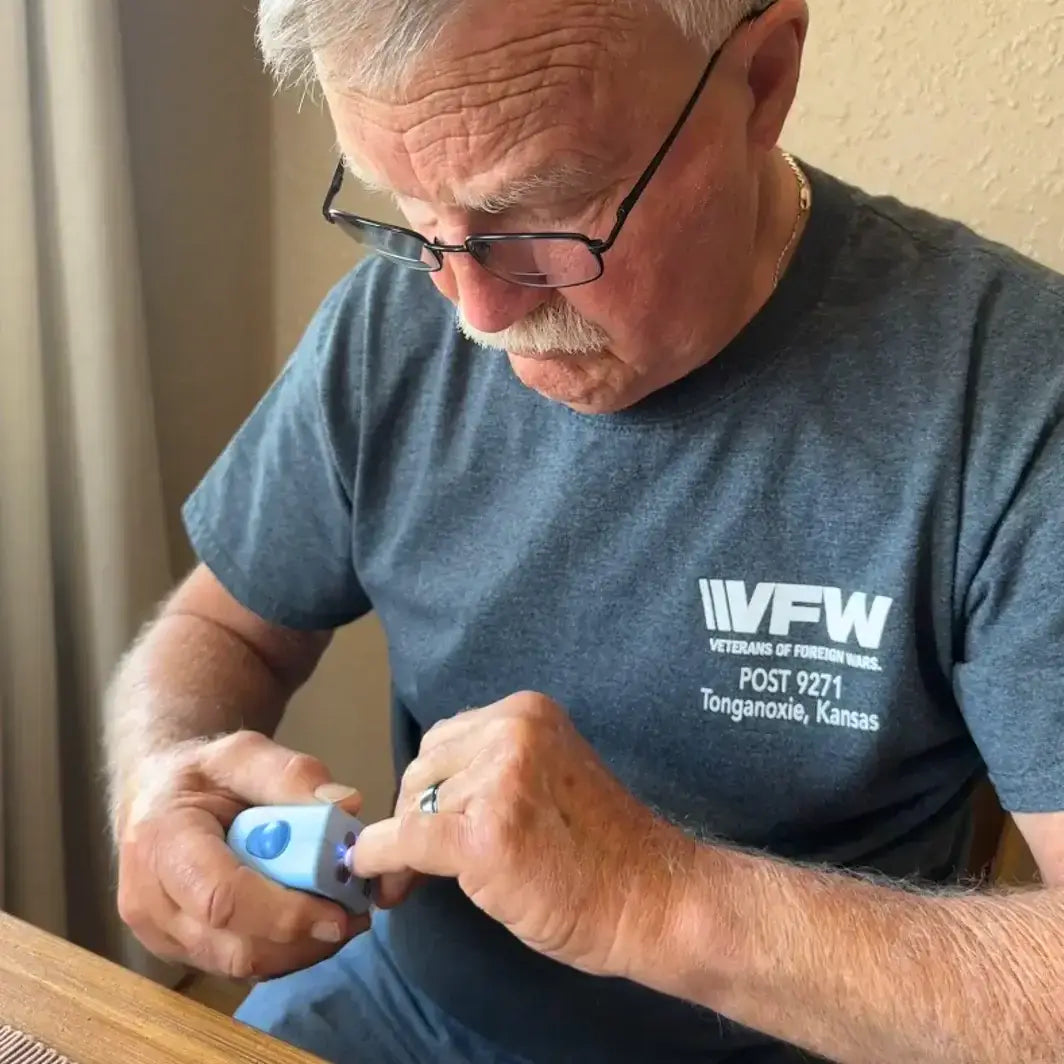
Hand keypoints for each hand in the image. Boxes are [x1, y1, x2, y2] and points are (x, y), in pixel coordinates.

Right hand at [115, 730, 369, 978]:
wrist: (157, 798)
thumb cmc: (203, 774)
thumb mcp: (244, 753)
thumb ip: (291, 775)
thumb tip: (347, 805)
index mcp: (162, 843)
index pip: (221, 897)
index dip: (284, 913)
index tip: (340, 911)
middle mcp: (150, 902)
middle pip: (235, 946)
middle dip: (303, 938)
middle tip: (356, 914)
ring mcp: (161, 936)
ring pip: (241, 966)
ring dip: (301, 950)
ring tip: (344, 915)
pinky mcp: (181, 953)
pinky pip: (239, 968)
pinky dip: (285, 953)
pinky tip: (314, 924)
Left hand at [351, 692, 695, 977]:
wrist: (653, 901)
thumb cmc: (606, 850)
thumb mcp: (549, 777)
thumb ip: (495, 770)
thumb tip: (423, 801)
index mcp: (527, 712)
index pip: (447, 741)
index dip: (432, 789)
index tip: (427, 828)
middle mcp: (511, 731)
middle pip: (424, 768)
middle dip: (418, 815)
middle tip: (420, 864)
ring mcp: (498, 780)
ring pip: (412, 807)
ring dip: (409, 848)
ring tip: (420, 883)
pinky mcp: (484, 835)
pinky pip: (404, 841)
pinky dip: (379, 862)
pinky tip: (377, 881)